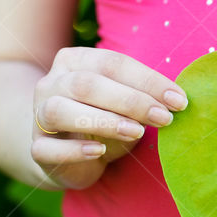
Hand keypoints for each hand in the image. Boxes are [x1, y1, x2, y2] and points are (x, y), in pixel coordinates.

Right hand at [32, 47, 187, 189]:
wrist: (64, 154)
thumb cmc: (102, 120)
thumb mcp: (124, 104)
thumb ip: (142, 97)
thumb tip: (178, 100)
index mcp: (75, 61)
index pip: (112, 63)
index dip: (147, 81)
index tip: (179, 100)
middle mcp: (52, 83)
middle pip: (87, 84)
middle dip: (131, 101)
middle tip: (164, 118)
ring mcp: (38, 115)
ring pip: (60, 110)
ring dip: (103, 120)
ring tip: (136, 132)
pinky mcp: (37, 148)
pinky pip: (48, 148)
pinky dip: (74, 150)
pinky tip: (99, 152)